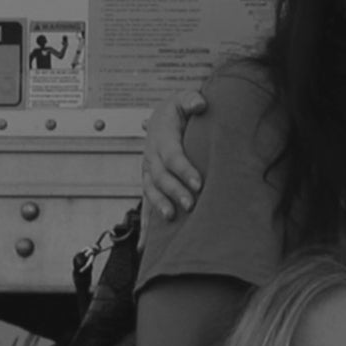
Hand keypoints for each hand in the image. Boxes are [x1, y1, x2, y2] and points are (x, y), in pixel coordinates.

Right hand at [140, 91, 209, 218]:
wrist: (162, 116)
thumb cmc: (179, 109)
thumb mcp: (184, 99)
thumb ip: (191, 99)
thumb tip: (200, 104)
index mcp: (161, 138)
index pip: (172, 156)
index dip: (184, 170)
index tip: (199, 183)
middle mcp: (151, 156)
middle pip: (160, 176)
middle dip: (175, 191)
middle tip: (191, 204)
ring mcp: (148, 171)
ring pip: (150, 190)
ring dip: (159, 205)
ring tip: (171, 217)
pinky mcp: (150, 183)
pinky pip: (146, 204)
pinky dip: (145, 226)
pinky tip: (147, 246)